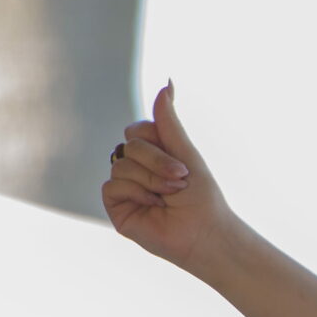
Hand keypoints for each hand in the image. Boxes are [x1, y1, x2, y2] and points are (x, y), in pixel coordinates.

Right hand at [101, 82, 246, 272]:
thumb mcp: (185, 152)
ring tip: (169, 197)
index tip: (182, 162)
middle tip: (180, 181)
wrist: (204, 233)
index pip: (137, 130)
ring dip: (152, 180)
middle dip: (158, 162)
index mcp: (151, 153)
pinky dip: (138, 193)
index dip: (156, 141)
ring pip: (121, 164)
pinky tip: (154, 207)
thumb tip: (167, 83)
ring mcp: (123, 186)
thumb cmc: (201, 196)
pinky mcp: (115, 205)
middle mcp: (134, 168)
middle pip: (130, 145)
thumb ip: (169, 121)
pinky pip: (112, 185)